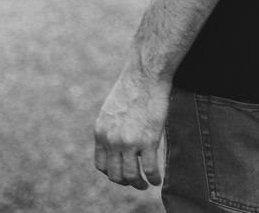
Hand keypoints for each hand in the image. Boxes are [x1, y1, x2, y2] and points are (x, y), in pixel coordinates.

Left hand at [94, 64, 170, 189]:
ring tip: (145, 184)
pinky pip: (149, 169)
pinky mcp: (148, 141)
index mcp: (101, 132)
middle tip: (135, 182)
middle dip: (125, 181)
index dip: (111, 173)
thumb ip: (111, 127)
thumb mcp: (112, 108)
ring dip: (139, 184)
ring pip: (131, 176)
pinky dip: (153, 178)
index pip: (101, 165)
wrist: (146, 74)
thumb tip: (117, 142)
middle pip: (115, 175)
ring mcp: (129, 142)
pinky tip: (157, 179)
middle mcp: (112, 140)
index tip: (121, 172)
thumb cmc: (133, 85)